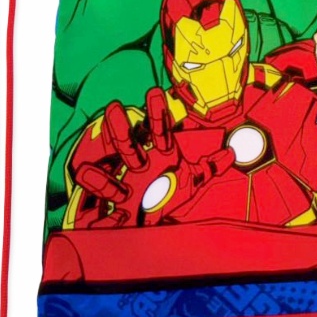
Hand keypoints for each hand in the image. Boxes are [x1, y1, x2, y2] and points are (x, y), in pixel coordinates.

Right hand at [68, 88, 233, 227]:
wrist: (152, 224)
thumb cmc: (169, 196)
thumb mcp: (192, 181)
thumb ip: (210, 167)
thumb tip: (231, 153)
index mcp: (161, 156)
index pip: (160, 131)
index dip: (158, 113)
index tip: (153, 92)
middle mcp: (140, 164)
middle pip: (129, 143)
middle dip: (121, 127)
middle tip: (114, 107)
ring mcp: (124, 181)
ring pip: (110, 167)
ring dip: (101, 162)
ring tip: (89, 160)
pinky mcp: (113, 202)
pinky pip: (101, 194)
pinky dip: (95, 187)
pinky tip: (86, 176)